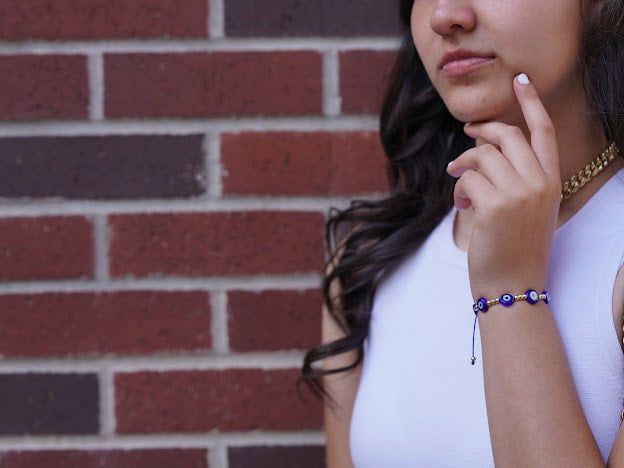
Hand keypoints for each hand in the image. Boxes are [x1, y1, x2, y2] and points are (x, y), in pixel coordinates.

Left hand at [446, 74, 561, 297]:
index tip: (521, 80)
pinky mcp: (495, 204)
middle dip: (482, 132)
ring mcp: (520, 193)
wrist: (513, 286)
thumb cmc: (515, 249)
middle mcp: (540, 182)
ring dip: (463, 164)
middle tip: (466, 137)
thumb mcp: (527, 210)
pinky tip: (460, 204)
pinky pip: (467, 177)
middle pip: (508, 135)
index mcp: (552, 182)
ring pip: (483, 155)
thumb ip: (515, 178)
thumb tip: (483, 149)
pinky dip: (458, 187)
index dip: (531, 102)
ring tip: (458, 184)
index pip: (544, 131)